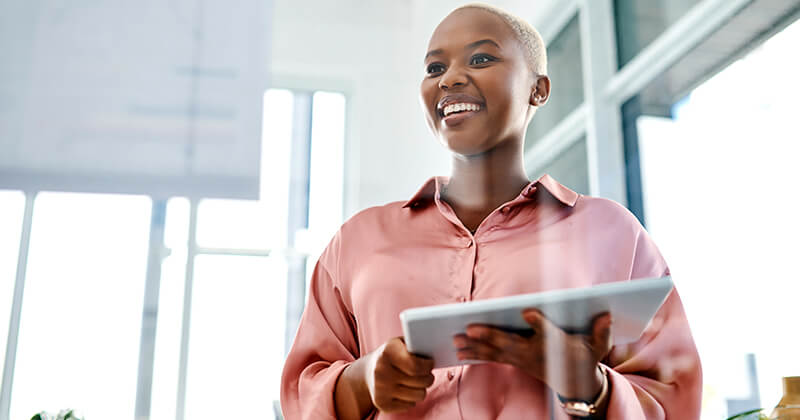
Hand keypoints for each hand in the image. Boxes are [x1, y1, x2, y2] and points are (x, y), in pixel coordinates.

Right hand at [363, 337, 434, 412]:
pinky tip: (405, 390)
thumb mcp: (399, 343)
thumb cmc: (391, 355)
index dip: (428, 366)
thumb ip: (415, 345)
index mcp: (387, 352)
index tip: (430, 363)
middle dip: (429, 378)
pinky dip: (411, 398)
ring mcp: (380, 389)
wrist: (367, 371)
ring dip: (422, 389)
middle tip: (427, 374)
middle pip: (421, 382)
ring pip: (419, 395)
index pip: (416, 366)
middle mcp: (381, 371)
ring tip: (416, 382)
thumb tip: (436, 350)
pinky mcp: (381, 404)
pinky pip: (410, 405)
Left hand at [453, 310, 611, 400]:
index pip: (546, 332)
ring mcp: (522, 360)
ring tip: (455, 341)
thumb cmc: (584, 357)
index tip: (526, 311)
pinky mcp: (515, 362)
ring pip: (496, 353)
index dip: (537, 322)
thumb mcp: (597, 346)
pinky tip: (459, 351)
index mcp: (554, 345)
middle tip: (470, 329)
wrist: (575, 384)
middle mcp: (534, 353)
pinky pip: (493, 358)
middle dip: (490, 336)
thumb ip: (601, 331)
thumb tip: (607, 315)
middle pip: (511, 344)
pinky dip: (476, 354)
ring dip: (475, 347)